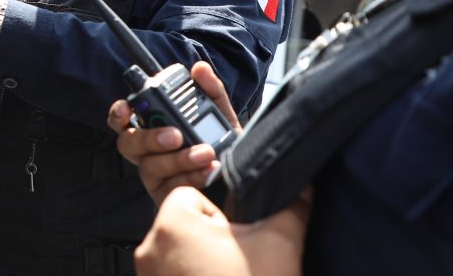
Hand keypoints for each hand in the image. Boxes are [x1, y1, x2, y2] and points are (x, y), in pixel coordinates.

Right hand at [107, 61, 240, 204]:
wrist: (242, 181)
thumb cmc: (223, 146)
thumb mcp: (221, 116)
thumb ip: (211, 92)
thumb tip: (199, 68)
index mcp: (152, 127)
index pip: (122, 120)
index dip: (118, 114)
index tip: (128, 108)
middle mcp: (147, 152)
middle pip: (128, 144)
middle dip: (149, 138)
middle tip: (176, 135)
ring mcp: (155, 176)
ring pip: (150, 167)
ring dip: (178, 159)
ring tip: (206, 153)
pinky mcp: (166, 197)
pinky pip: (170, 188)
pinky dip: (191, 177)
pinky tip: (209, 171)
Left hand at [135, 186, 310, 275]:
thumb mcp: (280, 244)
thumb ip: (291, 207)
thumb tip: (303, 186)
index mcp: (171, 226)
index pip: (189, 195)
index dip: (218, 212)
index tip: (235, 235)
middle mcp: (149, 250)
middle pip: (181, 224)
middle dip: (210, 238)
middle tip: (235, 261)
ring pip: (177, 252)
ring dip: (202, 259)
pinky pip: (172, 274)